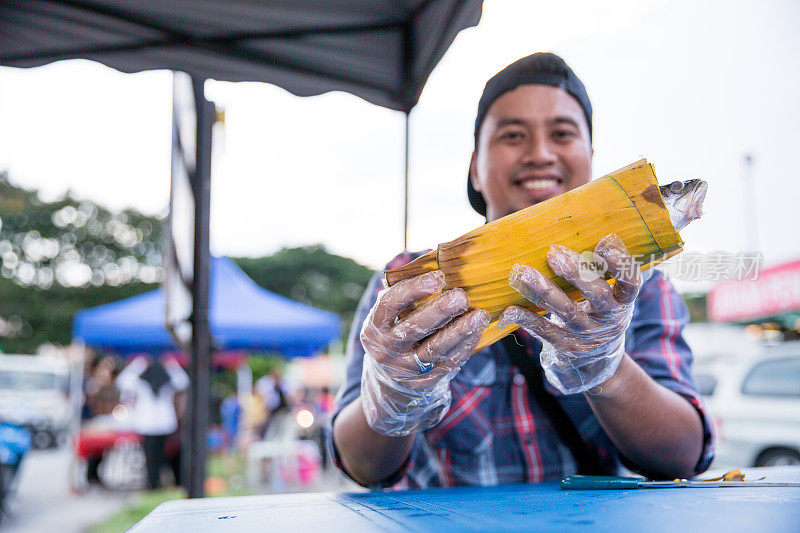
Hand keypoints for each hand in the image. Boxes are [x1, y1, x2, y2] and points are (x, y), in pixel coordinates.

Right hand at [360, 270, 489, 435]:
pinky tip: (478, 331)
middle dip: (440, 310)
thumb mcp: (390, 317)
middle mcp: (386, 349)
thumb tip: (436, 262)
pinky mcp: (424, 383)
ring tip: (479, 315)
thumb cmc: (396, 333)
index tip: (438, 277)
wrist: (391, 381)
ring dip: (460, 331)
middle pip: (415, 328)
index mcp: (375, 326)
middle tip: (462, 296)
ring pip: (435, 349)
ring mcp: (405, 369)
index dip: (413, 289)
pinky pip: (448, 363)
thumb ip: (406, 296)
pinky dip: (465, 346)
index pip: (391, 304)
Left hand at [498, 234, 642, 393]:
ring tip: (523, 273)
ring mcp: (588, 334)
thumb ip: (599, 271)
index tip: (605, 245)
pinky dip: (527, 319)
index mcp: (623, 300)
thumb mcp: (609, 295)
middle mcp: (609, 318)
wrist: (595, 362)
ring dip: (545, 290)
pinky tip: (510, 310)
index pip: (631, 282)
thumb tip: (584, 228)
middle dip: (576, 272)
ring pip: (567, 311)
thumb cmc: (597, 313)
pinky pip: (545, 331)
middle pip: (597, 294)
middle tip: (553, 253)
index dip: (622, 265)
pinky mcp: (567, 346)